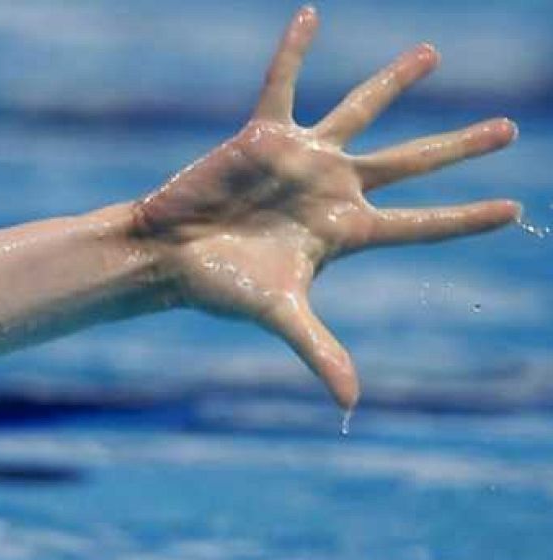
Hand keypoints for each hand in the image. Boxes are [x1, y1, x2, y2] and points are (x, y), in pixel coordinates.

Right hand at [132, 5, 520, 409]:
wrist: (166, 255)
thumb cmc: (219, 285)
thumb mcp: (278, 312)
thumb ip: (318, 349)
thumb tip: (350, 401)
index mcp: (344, 231)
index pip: (419, 225)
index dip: (465, 219)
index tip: (513, 211)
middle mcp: (333, 189)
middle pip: (411, 164)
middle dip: (459, 148)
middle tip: (508, 129)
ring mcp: (302, 160)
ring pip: (362, 113)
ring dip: (395, 83)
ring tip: (432, 56)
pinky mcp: (264, 135)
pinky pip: (282, 82)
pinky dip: (294, 50)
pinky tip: (310, 15)